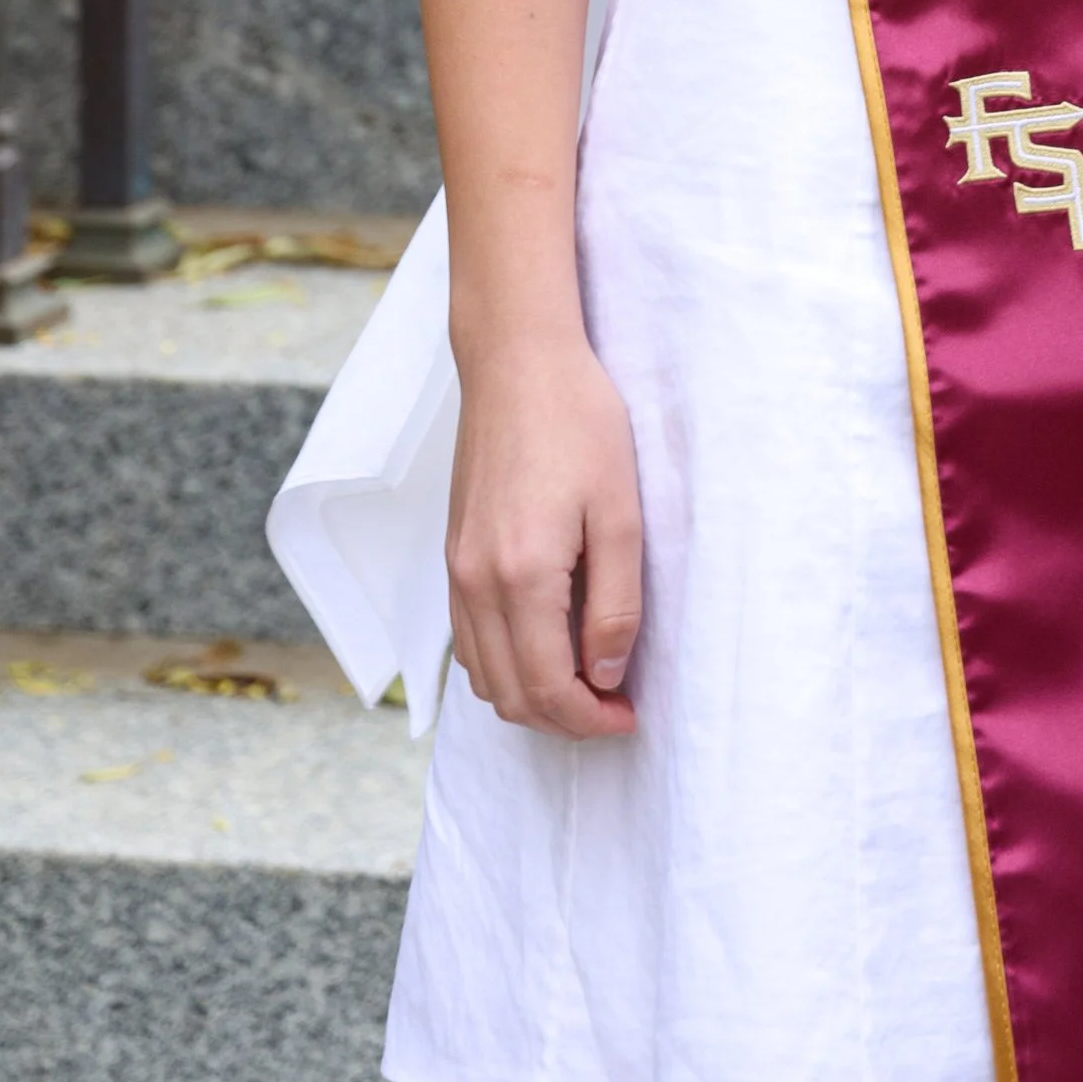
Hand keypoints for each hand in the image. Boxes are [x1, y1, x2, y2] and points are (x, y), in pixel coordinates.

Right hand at [447, 332, 642, 735]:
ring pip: (482, 675)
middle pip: (508, 696)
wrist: (518, 361)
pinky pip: (468, 638)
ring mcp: (456, 569)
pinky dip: (503, 662)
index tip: (629, 715)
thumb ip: (614, 604)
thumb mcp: (620, 512)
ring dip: (530, 695)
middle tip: (613, 708)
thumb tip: (604, 674)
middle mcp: (475, 583)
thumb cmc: (578, 422)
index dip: (590, 720)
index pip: (546, 689)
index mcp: (520, 577)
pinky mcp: (453, 552)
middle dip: (562, 720)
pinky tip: (546, 642)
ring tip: (585, 680)